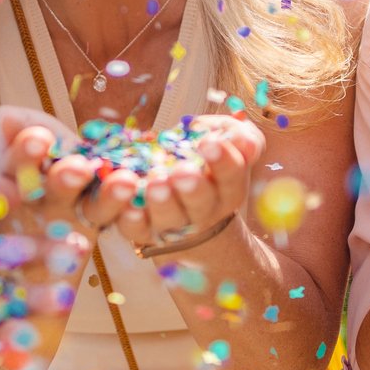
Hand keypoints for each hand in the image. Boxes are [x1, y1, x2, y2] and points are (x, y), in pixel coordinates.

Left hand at [60, 114, 261, 249]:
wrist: (182, 208)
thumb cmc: (203, 165)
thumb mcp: (225, 145)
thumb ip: (238, 138)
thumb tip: (240, 138)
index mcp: (227, 190)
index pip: (232, 177)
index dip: (223, 162)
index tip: (209, 143)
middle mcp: (203, 212)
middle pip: (200, 204)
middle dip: (192, 188)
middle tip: (182, 172)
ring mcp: (172, 225)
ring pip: (168, 218)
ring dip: (161, 202)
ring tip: (155, 184)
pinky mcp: (142, 232)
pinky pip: (136, 231)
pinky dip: (132, 220)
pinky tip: (129, 209)